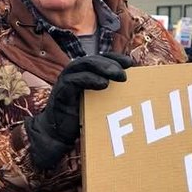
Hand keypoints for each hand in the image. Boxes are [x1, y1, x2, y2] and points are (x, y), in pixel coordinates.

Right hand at [26, 53, 134, 169]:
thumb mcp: (98, 102)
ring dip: (102, 67)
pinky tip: (103, 84)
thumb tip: (133, 90)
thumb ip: (109, 93)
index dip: (115, 58)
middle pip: (93, 59)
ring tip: (117, 75)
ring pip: (83, 65)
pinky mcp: (61, 90)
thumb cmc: (81, 118)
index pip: (100, 58)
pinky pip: (75, 80)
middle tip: (125, 73)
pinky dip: (89, 79)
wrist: (58, 134)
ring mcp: (66, 80)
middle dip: (110, 63)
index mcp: (84, 73)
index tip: (130, 63)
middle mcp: (74, 73)